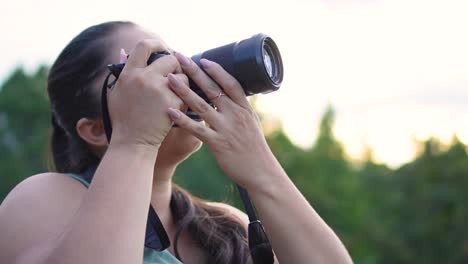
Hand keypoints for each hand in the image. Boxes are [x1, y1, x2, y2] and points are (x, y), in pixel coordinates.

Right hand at [107, 40, 185, 149]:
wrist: (133, 142)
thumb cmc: (124, 119)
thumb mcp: (116, 93)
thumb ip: (122, 71)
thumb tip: (123, 51)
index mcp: (129, 73)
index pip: (144, 46)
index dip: (157, 44)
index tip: (164, 49)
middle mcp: (144, 78)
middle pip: (170, 59)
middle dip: (176, 66)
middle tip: (176, 76)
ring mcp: (159, 90)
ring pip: (182, 76)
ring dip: (183, 83)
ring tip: (175, 94)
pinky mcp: (172, 102)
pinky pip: (186, 93)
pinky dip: (184, 99)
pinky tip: (177, 107)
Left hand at [166, 53, 281, 189]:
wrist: (261, 172)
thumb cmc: (255, 149)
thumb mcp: (252, 124)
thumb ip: (239, 109)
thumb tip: (228, 96)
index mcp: (245, 109)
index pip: (230, 83)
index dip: (216, 70)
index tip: (203, 59)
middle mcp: (235, 115)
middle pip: (213, 89)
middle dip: (195, 72)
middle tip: (180, 57)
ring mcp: (226, 129)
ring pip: (201, 106)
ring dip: (184, 91)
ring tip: (169, 79)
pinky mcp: (217, 144)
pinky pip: (196, 129)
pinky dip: (182, 119)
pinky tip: (170, 111)